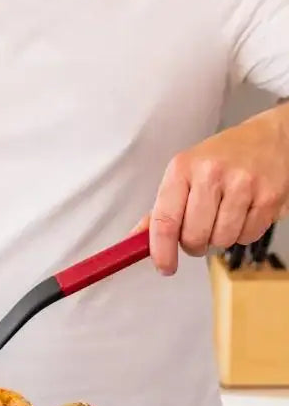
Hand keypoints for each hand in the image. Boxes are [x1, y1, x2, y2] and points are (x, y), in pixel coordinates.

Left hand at [136, 106, 288, 274]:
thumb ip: (160, 210)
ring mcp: (243, 184)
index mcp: (182, 168)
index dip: (161, 251)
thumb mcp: (183, 174)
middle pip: (194, 236)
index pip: (164, 221)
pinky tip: (243, 214)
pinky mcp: (269, 196)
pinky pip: (248, 236)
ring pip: (221, 240)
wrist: (268, 138)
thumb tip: (134, 240)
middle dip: (194, 245)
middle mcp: (211, 174)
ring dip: (219, 239)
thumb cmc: (220, 158)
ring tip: (222, 219)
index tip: (164, 266)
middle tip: (199, 234)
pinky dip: (243, 234)